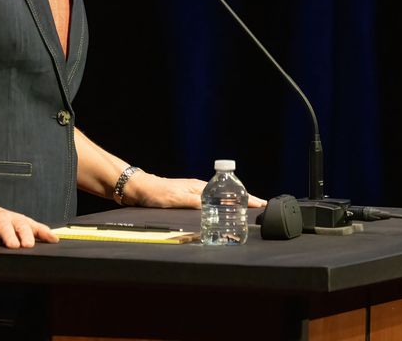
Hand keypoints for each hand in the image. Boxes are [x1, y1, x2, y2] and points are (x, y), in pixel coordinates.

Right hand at [0, 206, 59, 248]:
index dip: (27, 235)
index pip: (23, 226)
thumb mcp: (22, 223)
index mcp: (15, 220)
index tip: (30, 244)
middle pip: (6, 227)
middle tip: (14, 246)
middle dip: (10, 236)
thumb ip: (39, 231)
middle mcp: (1, 221)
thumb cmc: (6, 222)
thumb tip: (56, 239)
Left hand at [125, 172, 267, 208]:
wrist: (139, 189)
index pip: (230, 192)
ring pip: (221, 199)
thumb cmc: (157, 193)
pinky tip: (222, 214)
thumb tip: (216, 207)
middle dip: (245, 201)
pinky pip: (211, 203)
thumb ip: (196, 203)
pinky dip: (222, 208)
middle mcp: (200, 189)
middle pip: (228, 195)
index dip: (247, 198)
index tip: (261, 203)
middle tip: (259, 210)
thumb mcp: (178, 198)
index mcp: (201, 187)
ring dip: (234, 205)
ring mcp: (194, 193)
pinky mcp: (188, 199)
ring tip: (246, 213)